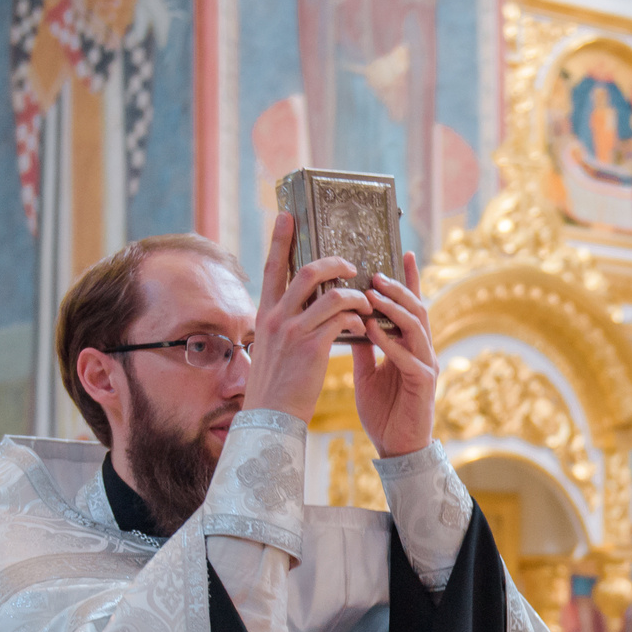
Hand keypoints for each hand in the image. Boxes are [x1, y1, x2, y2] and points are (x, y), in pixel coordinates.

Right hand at [246, 210, 374, 421]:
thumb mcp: (272, 347)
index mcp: (264, 313)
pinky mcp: (312, 346)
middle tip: (352, 265)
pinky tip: (365, 328)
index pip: (272, 267)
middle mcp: (275, 316)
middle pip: (307, 271)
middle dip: (334, 262)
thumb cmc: (276, 385)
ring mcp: (293, 330)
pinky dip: (358, 320)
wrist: (270, 417)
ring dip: (355, 295)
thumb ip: (285, 323)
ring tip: (367, 304)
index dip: (279, 239)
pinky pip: (343, 320)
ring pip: (331, 294)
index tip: (287, 214)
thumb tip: (303, 307)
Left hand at [350, 249, 439, 458]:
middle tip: (376, 273)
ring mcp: (426, 365)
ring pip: (416, 326)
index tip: (403, 252)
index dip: (409, 280)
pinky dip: (389, 342)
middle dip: (398, 288)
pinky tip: (372, 330)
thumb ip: (363, 346)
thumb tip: (349, 318)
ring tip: (373, 294)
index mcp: (410, 346)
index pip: (411, 306)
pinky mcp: (424, 383)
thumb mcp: (367, 372)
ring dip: (394, 309)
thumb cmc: (383, 411)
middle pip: (416, 308)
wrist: (395, 447)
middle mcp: (423, 350)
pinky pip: (408, 356)